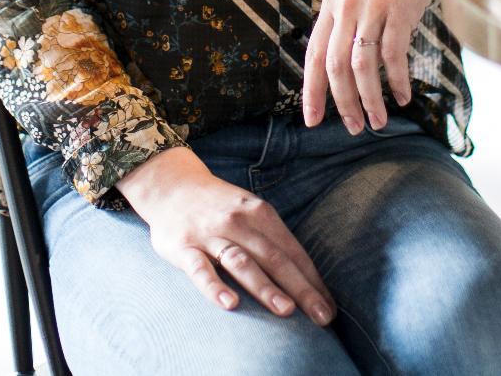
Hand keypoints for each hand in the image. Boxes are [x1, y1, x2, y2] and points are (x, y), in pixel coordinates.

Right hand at [116, 149, 334, 323]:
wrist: (171, 184)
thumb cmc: (219, 207)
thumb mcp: (250, 211)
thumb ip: (272, 239)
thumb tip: (305, 276)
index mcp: (260, 213)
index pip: (292, 251)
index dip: (312, 280)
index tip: (329, 307)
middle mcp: (239, 222)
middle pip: (274, 258)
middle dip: (300, 289)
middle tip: (321, 317)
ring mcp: (210, 234)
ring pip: (242, 262)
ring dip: (265, 287)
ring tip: (286, 311)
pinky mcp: (184, 247)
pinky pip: (200, 270)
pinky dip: (215, 287)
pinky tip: (230, 304)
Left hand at [302, 0, 439, 133]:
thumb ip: (347, 14)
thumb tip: (346, 55)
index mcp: (332, 2)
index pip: (314, 54)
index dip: (311, 91)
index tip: (312, 119)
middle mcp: (346, 7)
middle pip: (335, 67)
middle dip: (342, 103)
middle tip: (352, 127)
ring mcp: (372, 8)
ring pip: (362, 67)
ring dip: (369, 100)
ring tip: (377, 122)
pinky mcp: (399, 9)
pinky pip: (393, 55)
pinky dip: (395, 81)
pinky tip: (401, 97)